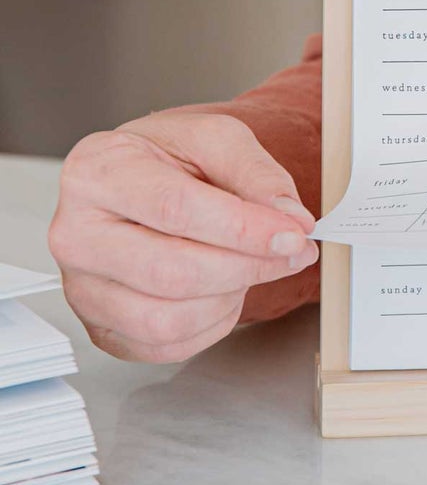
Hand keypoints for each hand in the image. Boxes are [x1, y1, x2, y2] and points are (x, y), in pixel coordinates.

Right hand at [49, 110, 319, 362]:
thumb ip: (256, 173)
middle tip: (292, 252)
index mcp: (96, 173)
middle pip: (171, 271)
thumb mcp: (215, 139)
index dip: (243, 228)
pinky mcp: (100, 328)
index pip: (174, 208)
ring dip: (228, 298)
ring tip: (247, 267)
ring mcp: (82, 288)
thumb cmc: (169, 161)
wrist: (143, 184)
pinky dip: (211, 325)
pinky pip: (165, 346)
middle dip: (247, 267)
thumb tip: (289, 218)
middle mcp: (75, 235)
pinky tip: (223, 291)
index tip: (293, 233)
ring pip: (167, 319)